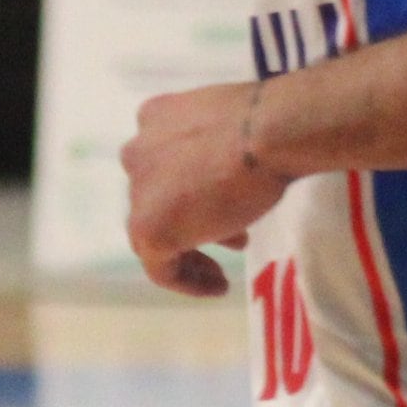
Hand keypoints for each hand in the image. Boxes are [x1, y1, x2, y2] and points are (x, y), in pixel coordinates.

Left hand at [124, 79, 286, 297]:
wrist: (268, 133)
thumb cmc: (269, 125)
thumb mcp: (237, 129)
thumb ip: (220, 147)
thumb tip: (232, 177)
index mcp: (155, 119)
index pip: (164, 164)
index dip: (194, 191)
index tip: (224, 211)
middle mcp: (137, 152)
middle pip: (158, 198)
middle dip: (194, 221)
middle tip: (233, 240)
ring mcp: (138, 191)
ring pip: (156, 231)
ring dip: (189, 251)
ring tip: (222, 270)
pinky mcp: (149, 228)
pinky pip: (160, 266)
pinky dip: (186, 279)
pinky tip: (217, 287)